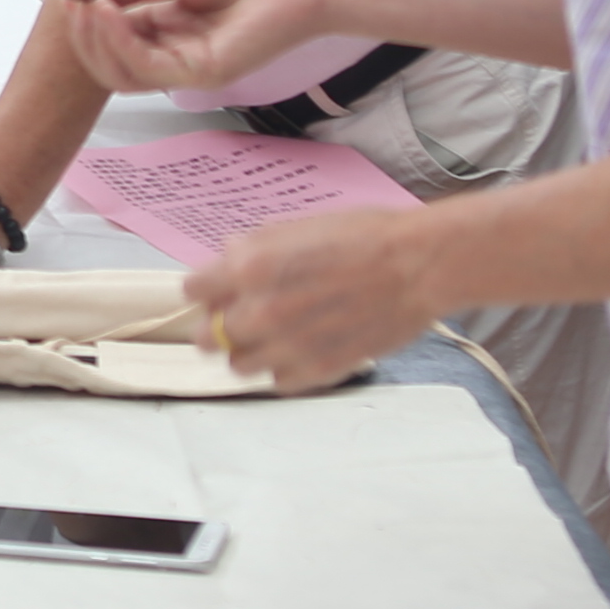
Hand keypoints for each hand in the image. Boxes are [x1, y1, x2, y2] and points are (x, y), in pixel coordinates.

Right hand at [48, 0, 347, 96]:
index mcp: (173, 31)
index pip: (116, 40)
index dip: (87, 20)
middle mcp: (179, 56)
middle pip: (112, 64)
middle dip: (83, 36)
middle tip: (69, 3)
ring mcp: (192, 69)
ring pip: (123, 73)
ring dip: (95, 40)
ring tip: (84, 6)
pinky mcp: (205, 74)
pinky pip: (147, 67)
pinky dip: (119, 41)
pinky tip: (106, 12)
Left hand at [182, 209, 439, 390]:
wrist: (417, 265)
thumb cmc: (364, 238)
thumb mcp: (294, 227)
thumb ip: (250, 249)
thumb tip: (225, 264)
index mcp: (249, 269)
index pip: (192, 292)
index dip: (205, 289)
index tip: (215, 291)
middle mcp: (260, 313)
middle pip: (206, 337)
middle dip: (220, 324)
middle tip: (242, 314)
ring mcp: (287, 347)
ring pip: (238, 366)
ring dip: (249, 351)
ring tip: (274, 334)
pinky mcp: (316, 371)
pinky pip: (277, 382)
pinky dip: (284, 368)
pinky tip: (302, 347)